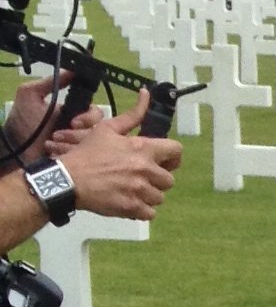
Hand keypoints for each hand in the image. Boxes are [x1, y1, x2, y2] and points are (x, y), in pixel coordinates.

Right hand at [51, 101, 181, 219]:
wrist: (68, 179)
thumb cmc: (87, 153)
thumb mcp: (108, 128)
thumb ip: (132, 115)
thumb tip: (146, 93)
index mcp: (143, 148)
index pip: (176, 151)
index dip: (172, 158)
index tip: (163, 162)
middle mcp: (145, 169)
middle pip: (168, 180)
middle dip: (157, 180)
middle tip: (140, 178)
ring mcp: (139, 190)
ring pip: (159, 197)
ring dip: (148, 195)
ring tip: (131, 190)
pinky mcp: (132, 207)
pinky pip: (150, 213)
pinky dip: (141, 210)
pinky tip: (129, 202)